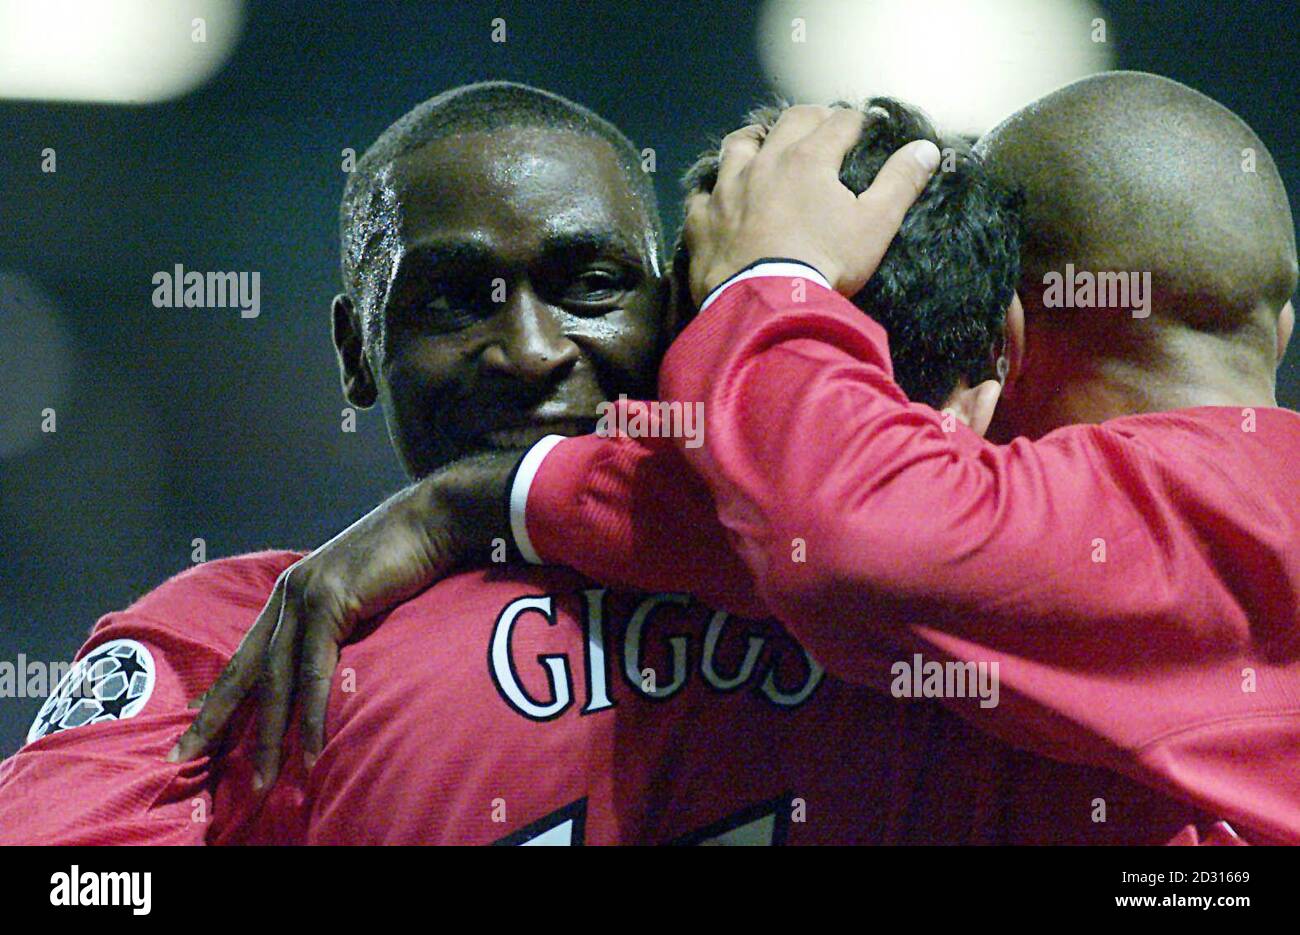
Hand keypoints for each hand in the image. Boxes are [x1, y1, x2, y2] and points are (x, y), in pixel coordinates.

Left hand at [167, 450, 521, 790]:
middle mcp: (287, 596)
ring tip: (262, 781)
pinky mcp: (330, 602)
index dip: (220, 696)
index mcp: (290, 596)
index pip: (246, 656)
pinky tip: (310, 748)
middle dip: (213, 720)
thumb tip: (336, 661)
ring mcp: (304, 597)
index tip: (194, 731)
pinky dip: (312, 714)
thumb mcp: (360, 596)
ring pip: (276, 679)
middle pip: (243, 671)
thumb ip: (339, 626)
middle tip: (184, 759)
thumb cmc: (405, 558)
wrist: (430, 520)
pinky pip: (315, 670)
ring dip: (268, 736)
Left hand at [684, 104, 940, 304]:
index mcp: (808, 158)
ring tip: (764, 147)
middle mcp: (763, 163)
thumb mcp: (874, 225)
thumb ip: (900, 183)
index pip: (839, 122)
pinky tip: (719, 199)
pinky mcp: (701, 221)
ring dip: (755, 142)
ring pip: (737, 146)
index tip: (863, 126)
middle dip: (810, 118)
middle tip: (822, 126)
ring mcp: (726, 190)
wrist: (766, 309)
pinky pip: (702, 195)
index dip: (855, 121)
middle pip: (788, 122)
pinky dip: (714, 193)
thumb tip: (926, 148)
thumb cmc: (825, 265)